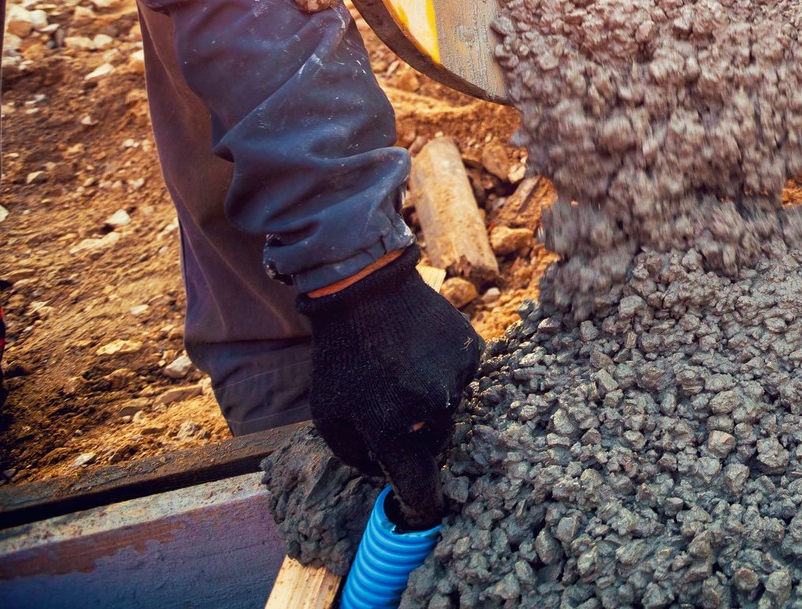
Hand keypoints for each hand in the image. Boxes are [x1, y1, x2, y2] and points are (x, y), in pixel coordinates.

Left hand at [297, 246, 482, 525]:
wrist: (365, 289)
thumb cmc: (341, 356)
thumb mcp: (328, 415)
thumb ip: (356, 456)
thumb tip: (385, 470)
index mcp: (396, 432)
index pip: (421, 489)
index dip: (422, 505)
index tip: (421, 512)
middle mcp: (435, 411)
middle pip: (435, 444)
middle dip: (415, 435)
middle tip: (390, 406)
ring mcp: (458, 379)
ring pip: (450, 410)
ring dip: (429, 401)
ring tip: (401, 370)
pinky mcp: (472, 351)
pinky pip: (461, 378)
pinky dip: (443, 372)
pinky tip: (419, 351)